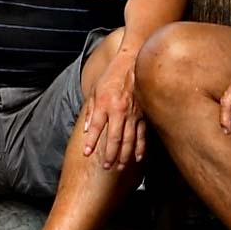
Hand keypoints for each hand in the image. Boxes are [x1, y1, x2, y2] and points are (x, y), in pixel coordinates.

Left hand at [82, 50, 144, 169]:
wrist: (133, 63)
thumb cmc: (113, 75)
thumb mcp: (96, 90)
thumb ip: (91, 111)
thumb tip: (86, 129)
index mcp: (105, 104)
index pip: (97, 127)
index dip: (91, 141)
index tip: (86, 153)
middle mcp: (119, 111)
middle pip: (114, 138)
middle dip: (109, 154)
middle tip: (106, 167)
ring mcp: (133, 114)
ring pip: (129, 139)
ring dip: (124, 155)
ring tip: (119, 166)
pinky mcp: (144, 115)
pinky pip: (142, 134)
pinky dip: (140, 147)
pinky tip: (137, 157)